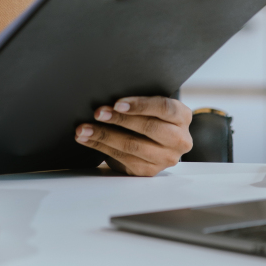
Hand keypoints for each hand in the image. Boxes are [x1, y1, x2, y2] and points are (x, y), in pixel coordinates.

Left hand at [75, 96, 192, 175]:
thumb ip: (140, 101)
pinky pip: (123, 159)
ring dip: (104, 136)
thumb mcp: (153, 105)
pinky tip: (87, 139)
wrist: (159, 141)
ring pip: (133, 146)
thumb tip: (109, 95)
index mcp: (182, 116)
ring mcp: (166, 158)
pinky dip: (101, 147)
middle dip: (119, 120)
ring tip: (84, 128)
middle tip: (97, 113)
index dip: (140, 105)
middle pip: (148, 128)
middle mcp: (179, 139)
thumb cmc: (151, 115)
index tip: (117, 103)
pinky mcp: (149, 171)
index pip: (164, 108)